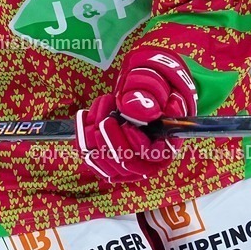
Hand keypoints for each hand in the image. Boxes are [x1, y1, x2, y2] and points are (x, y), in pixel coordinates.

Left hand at [76, 47, 196, 181]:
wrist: (139, 91)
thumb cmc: (152, 88)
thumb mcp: (155, 85)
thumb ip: (148, 95)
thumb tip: (137, 110)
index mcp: (165, 145)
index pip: (152, 156)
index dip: (137, 143)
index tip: (127, 125)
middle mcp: (146, 160)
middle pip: (126, 163)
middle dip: (112, 140)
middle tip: (106, 119)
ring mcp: (124, 162)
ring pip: (105, 160)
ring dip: (97, 134)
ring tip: (101, 106)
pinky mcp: (106, 159)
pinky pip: (90, 155)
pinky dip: (84, 135)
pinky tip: (87, 115)